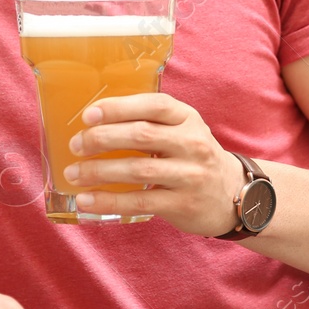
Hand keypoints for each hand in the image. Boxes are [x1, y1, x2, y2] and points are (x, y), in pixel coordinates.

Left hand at [62, 92, 247, 236]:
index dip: (119, 107)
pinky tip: (87, 200)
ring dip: (99, 171)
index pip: (154, 105)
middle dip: (102, 138)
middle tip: (76, 145)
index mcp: (188, 118)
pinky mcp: (183, 203)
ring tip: (73, 174)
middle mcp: (192, 143)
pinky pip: (140, 202)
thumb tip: (94, 123)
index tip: (89, 115)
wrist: (235, 194)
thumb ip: (150, 123)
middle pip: (141, 135)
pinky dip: (109, 201)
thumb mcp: (183, 131)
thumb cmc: (194, 158)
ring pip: (138, 169)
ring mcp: (190, 175)